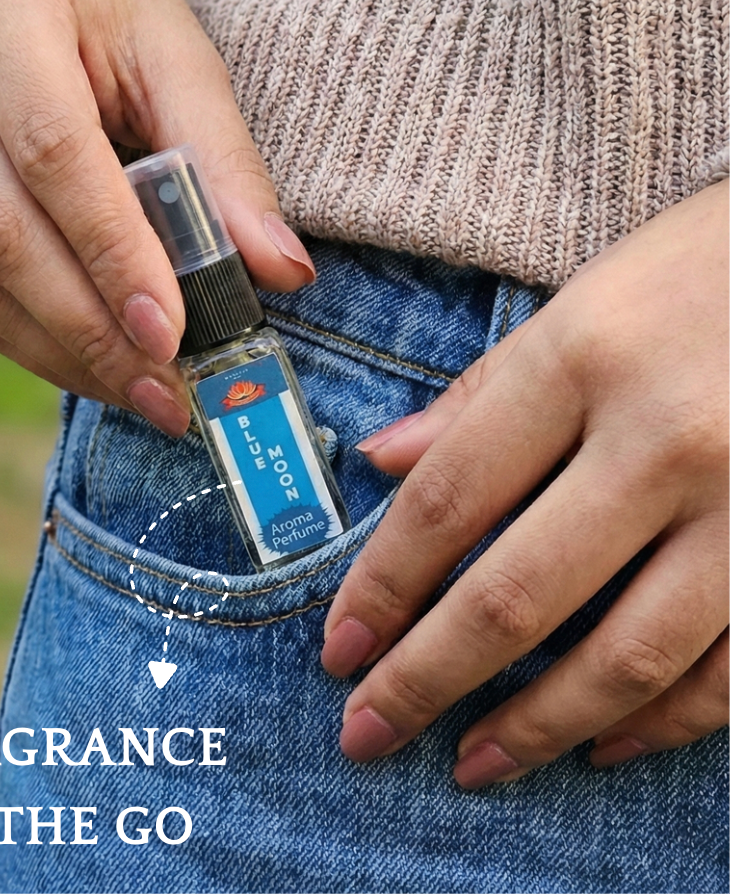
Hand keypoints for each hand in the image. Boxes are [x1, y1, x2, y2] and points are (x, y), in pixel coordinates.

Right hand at [0, 0, 314, 433]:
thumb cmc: (118, 19)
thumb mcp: (182, 61)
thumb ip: (227, 162)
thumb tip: (281, 272)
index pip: (51, 147)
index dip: (110, 249)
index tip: (170, 331)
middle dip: (89, 324)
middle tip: (165, 388)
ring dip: (60, 349)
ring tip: (142, 393)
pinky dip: (28, 339)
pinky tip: (93, 366)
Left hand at [322, 182, 728, 785]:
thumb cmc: (698, 270)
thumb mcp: (580, 301)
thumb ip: (481, 393)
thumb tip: (381, 461)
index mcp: (584, 359)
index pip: (450, 497)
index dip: (383, 584)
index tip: (340, 647)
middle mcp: (664, 440)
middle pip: (518, 595)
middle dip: (428, 679)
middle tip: (368, 733)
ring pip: (627, 657)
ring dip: (537, 727)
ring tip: (471, 763)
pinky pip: (730, 672)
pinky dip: (663, 721)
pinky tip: (603, 743)